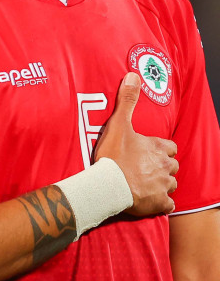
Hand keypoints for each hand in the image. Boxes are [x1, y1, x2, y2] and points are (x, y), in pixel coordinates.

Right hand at [93, 72, 177, 217]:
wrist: (107, 186)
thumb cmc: (113, 156)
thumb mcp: (118, 125)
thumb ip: (127, 101)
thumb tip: (133, 75)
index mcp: (158, 147)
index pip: (169, 147)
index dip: (161, 149)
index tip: (149, 151)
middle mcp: (165, 165)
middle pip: (172, 166)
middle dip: (162, 167)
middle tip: (145, 168)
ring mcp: (164, 185)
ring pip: (171, 184)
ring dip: (162, 184)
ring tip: (145, 184)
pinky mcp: (160, 203)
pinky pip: (168, 204)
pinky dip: (161, 203)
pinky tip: (149, 200)